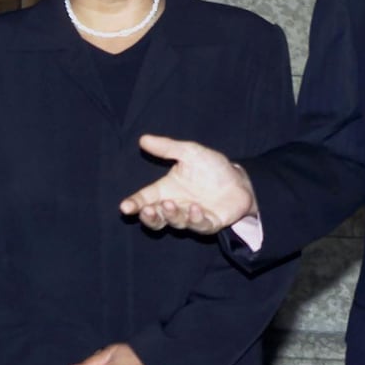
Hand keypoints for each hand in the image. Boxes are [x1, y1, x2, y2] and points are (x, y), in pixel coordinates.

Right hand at [119, 135, 256, 234]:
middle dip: (149, 216)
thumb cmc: (211, 168)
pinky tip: (196, 209)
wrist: (239, 179)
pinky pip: (200, 226)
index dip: (134, 204)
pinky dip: (195, 219)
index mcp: (166, 190)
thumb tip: (143, 139)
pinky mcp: (210, 223)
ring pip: (175, 223)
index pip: (144, 199)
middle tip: (147, 209)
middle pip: (155, 218)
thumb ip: (167, 148)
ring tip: (170, 204)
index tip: (125, 207)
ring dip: (171, 215)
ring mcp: (192, 217)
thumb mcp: (190, 153)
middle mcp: (176, 206)